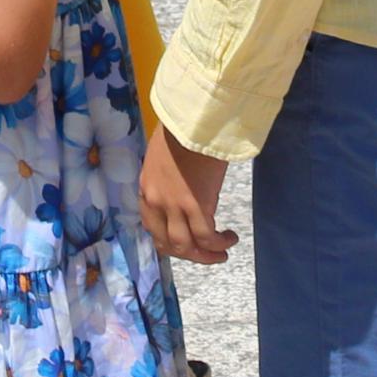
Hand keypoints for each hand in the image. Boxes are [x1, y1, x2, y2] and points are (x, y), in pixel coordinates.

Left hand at [138, 124, 237, 265]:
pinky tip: (229, 238)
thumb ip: (167, 181)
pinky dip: (219, 243)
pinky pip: (207, 236)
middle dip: (189, 254)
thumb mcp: (163, 159)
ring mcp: (174, 206)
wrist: (193, 120)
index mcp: (147, 190)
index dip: (169, 241)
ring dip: (205, 255)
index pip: (152, 228)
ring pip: (187, 246)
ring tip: (222, 252)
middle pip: (168, 243)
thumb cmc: (182, 131)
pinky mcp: (195, 205)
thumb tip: (183, 192)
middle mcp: (156, 202)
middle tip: (207, 255)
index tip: (186, 243)